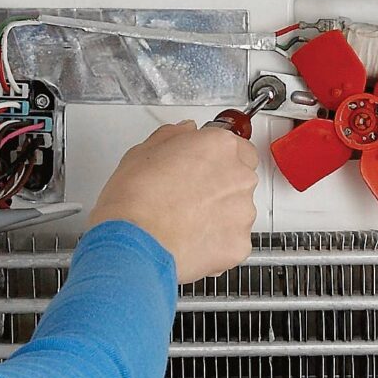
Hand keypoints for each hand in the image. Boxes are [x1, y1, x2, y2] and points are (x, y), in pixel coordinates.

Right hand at [83, 121, 260, 282]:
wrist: (134, 243)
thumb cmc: (135, 200)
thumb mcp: (144, 152)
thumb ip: (173, 136)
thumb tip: (184, 132)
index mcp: (219, 146)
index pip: (238, 147)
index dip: (218, 159)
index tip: (204, 167)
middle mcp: (239, 176)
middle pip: (240, 179)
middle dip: (220, 187)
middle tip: (190, 196)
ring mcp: (243, 212)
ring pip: (238, 212)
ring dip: (220, 215)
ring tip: (186, 222)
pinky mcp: (240, 245)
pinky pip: (233, 241)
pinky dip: (218, 243)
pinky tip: (190, 241)